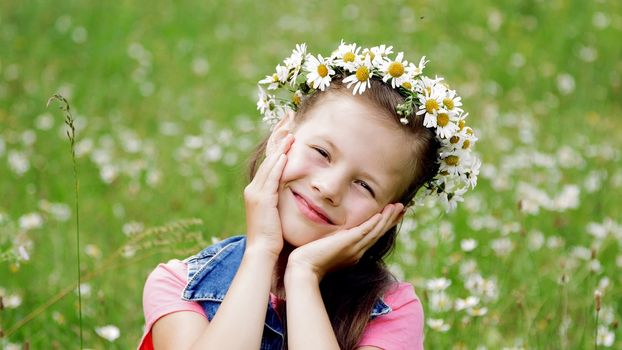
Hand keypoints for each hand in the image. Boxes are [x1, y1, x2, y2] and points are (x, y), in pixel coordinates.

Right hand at [244, 133, 293, 257]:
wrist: (262, 252)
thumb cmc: (273, 237)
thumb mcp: (277, 214)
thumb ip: (282, 200)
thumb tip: (294, 193)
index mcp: (258, 191)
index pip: (269, 162)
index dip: (278, 144)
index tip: (287, 129)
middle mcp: (254, 188)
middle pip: (268, 157)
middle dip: (278, 138)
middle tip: (287, 120)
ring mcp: (256, 193)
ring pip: (270, 164)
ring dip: (280, 147)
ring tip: (289, 132)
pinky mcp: (262, 199)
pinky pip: (271, 178)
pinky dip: (277, 164)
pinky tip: (285, 153)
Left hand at [285, 203, 404, 280]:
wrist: (304, 270)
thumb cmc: (311, 260)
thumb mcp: (328, 248)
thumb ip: (335, 242)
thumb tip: (336, 236)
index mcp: (355, 253)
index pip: (373, 236)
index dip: (384, 225)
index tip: (392, 215)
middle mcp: (358, 251)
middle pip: (379, 233)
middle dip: (391, 220)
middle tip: (402, 208)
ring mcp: (354, 248)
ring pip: (375, 231)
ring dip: (387, 218)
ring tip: (398, 206)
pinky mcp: (348, 244)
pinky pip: (365, 231)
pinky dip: (374, 223)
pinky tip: (382, 214)